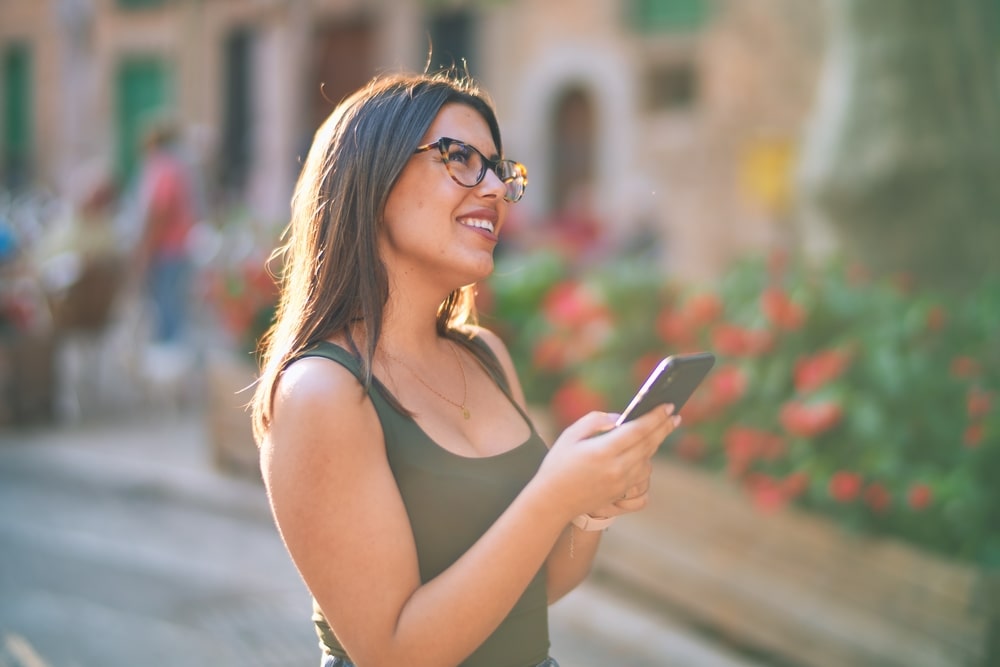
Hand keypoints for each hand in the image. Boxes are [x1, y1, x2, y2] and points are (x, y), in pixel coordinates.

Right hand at [535, 404, 680, 521]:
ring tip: (660, 429)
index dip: (655, 417)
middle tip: (675, 415)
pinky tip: (646, 452)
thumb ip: (595, 420)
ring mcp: (620, 483)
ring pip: (648, 460)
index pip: (637, 430)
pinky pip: (642, 474)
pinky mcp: (621, 493)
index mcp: (602, 451)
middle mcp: (616, 468)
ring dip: (655, 444)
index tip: (667, 406)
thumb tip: (620, 417)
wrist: (552, 501)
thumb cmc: (558, 464)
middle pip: (648, 444)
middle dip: (664, 428)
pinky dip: (646, 460)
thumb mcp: (570, 435)